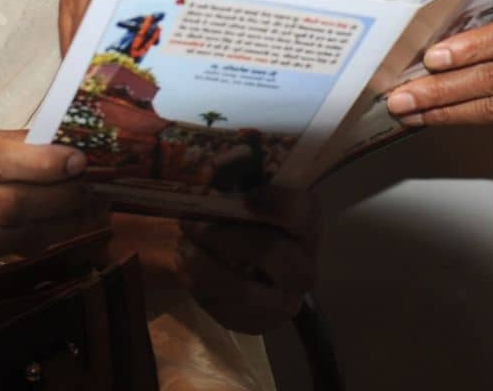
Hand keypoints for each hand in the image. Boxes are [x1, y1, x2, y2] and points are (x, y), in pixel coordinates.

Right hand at [0, 118, 98, 267]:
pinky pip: (9, 251)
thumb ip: (6, 140)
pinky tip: (63, 225)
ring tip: (88, 206)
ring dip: (60, 222)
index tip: (78, 160)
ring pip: (15, 235)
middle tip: (92, 186)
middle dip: (61, 198)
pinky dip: (42, 238)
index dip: (42, 164)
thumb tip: (61, 140)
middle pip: (10, 205)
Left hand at [177, 189, 319, 334]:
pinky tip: (188, 268)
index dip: (270, 203)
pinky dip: (199, 288)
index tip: (240, 198)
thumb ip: (239, 178)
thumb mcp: (256, 196)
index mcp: (310, 225)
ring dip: (203, 266)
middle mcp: (305, 268)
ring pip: (241, 290)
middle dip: (222, 236)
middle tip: (189, 222)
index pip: (299, 213)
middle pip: (269, 251)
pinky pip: (224, 311)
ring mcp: (284, 302)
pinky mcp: (259, 324)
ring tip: (182, 248)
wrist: (266, 272)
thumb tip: (208, 167)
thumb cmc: (257, 223)